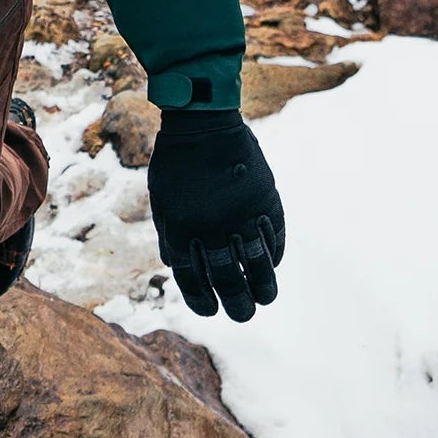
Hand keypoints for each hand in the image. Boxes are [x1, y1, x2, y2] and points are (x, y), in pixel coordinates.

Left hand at [147, 109, 284, 321]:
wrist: (201, 122)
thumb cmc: (175, 163)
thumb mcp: (162, 201)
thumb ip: (171, 236)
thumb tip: (178, 268)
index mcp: (180, 228)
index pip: (193, 278)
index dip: (202, 300)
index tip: (211, 311)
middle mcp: (211, 227)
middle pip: (228, 278)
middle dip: (237, 304)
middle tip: (243, 315)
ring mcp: (240, 213)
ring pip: (257, 263)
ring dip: (264, 286)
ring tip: (265, 298)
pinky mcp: (264, 199)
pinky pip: (274, 236)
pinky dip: (275, 253)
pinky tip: (273, 263)